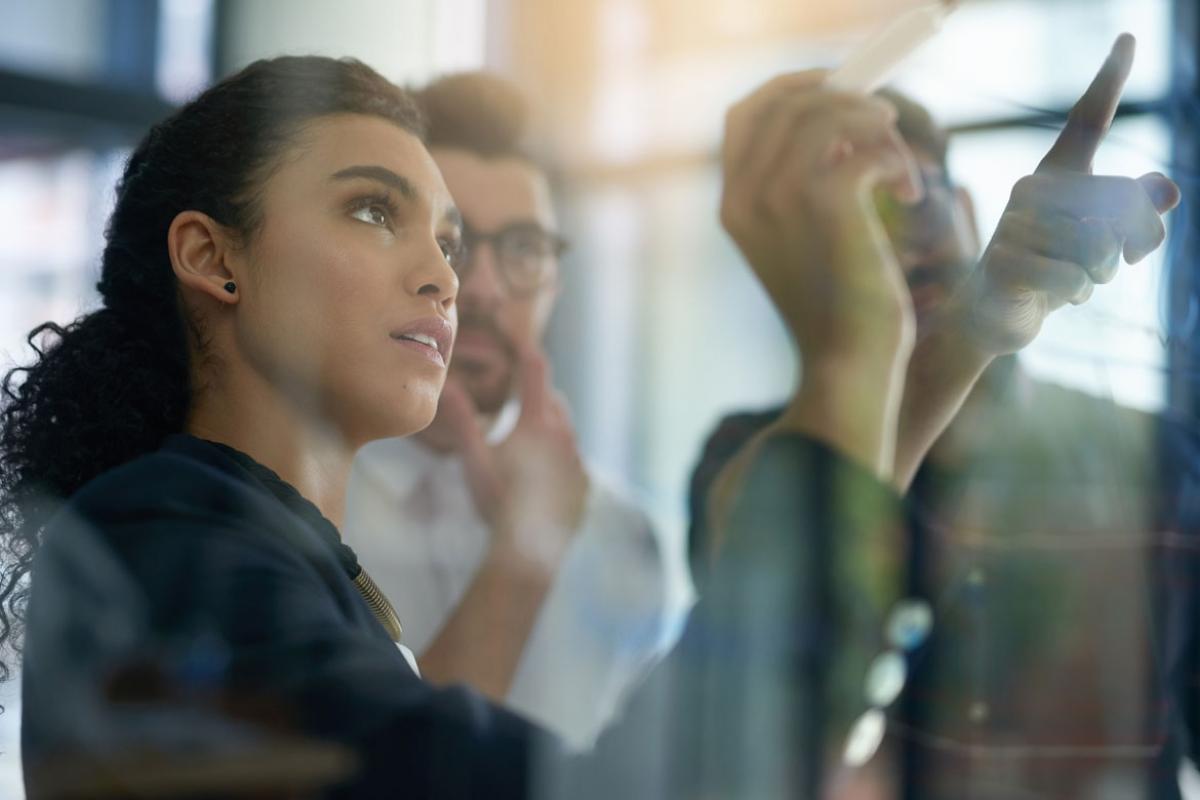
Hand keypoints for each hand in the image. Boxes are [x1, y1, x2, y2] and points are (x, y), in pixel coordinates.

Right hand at [438, 343, 588, 573]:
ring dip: (548, 427)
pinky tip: (541, 474)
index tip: (516, 333)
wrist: (530, 548)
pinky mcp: (585, 486)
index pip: (534, 370)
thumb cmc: (497, 500)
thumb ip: (461, 420)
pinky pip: (573, 460)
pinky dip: (558, 458)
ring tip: (525, 440)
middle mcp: (564, 435)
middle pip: (553, 400)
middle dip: (536, 394)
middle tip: (516, 398)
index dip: (525, 347)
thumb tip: (445, 386)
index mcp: (536, 423)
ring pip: (566, 430)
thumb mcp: (473, 459)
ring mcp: (578, 462)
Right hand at [720, 70, 923, 369]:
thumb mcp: (802, 240)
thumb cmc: (835, 306)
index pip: (743, 114)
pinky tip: (907, 192)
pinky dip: (896, 158)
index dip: (789, 88)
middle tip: (884, 120)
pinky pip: (864, 144)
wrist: (846, 363)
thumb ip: (799, 185)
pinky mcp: (826, 205)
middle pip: (785, 101)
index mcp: (732, 206)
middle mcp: (744, 198)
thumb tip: (837, 126)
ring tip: (899, 166)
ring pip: (826, 113)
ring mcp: (779, 200)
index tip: (835, 87)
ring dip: (876, 127)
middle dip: (842, 97)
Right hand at [944, 33, 1179, 355]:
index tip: (1128, 38)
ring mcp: (1013, 224)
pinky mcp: (1003, 262)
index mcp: (1056, 175)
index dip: (1110, 79)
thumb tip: (1166, 190)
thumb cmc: (1051, 269)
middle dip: (1128, 244)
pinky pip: (1073, 278)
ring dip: (1098, 275)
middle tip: (1101, 265)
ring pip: (1099, 246)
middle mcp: (1030, 189)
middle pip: (1119, 203)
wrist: (992, 314)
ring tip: (1070, 279)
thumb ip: (1136, 213)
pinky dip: (1074, 295)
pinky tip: (1050, 296)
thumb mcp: (1100, 241)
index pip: (1088, 121)